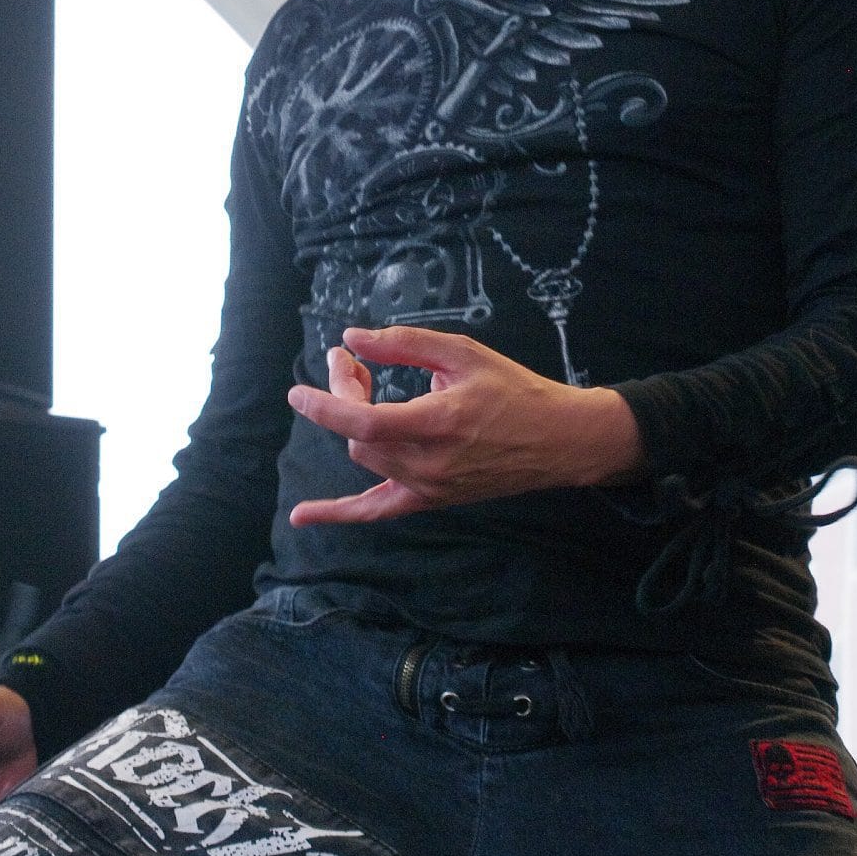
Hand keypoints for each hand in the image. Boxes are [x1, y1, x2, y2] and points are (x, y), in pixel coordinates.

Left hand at [287, 324, 644, 524]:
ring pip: (366, 458)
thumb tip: (352, 338)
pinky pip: (378, 510)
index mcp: (437, 423)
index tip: (298, 388)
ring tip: (365, 387)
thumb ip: (405, 344)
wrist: (558, 440)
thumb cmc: (514, 389)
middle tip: (355, 363)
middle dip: (346, 395)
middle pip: (360, 433)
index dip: (325, 403)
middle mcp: (429, 463)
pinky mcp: (432, 500)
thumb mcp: (463, 352)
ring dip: (353, 424)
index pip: (363, 420)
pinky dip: (340, 513)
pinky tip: (302, 516)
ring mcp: (429, 488)